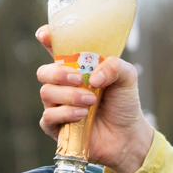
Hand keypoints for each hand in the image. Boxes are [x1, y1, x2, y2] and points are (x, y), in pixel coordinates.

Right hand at [35, 25, 155, 172]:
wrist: (128, 136)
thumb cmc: (124, 104)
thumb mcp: (128, 77)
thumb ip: (114, 66)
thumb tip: (93, 77)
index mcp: (77, 68)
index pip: (55, 49)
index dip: (46, 39)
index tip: (44, 36)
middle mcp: (64, 86)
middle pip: (44, 72)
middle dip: (58, 73)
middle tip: (79, 79)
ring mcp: (58, 106)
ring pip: (46, 93)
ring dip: (69, 95)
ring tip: (91, 101)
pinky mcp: (57, 127)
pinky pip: (48, 116)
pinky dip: (65, 114)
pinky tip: (82, 115)